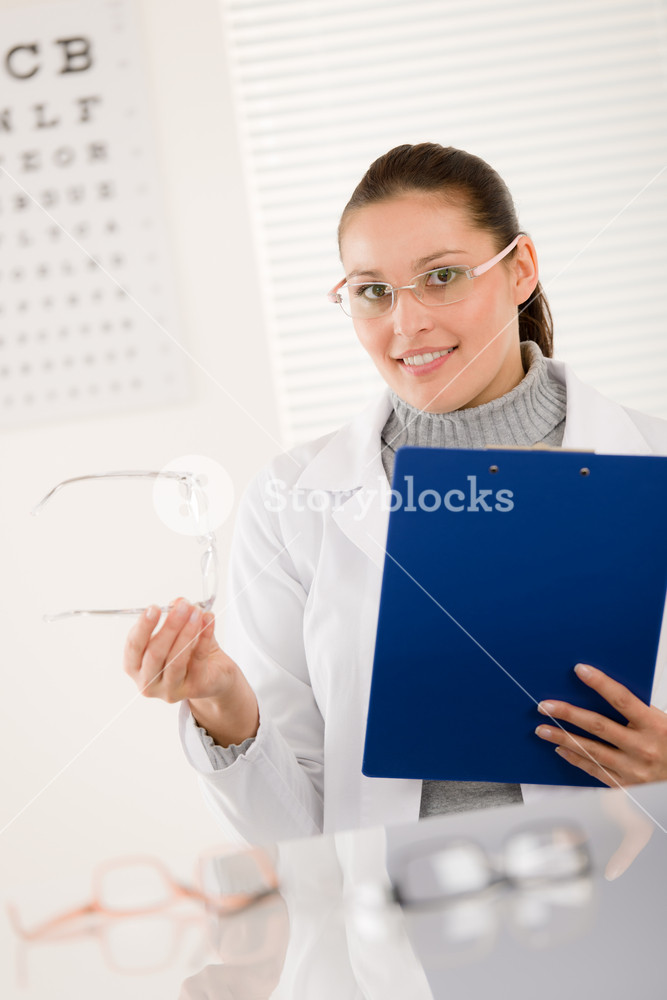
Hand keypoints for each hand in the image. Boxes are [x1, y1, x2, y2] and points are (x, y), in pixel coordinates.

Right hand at [123, 598, 258, 744]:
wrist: (214, 674)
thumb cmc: (188, 653)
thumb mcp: (178, 632)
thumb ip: (175, 617)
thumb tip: (177, 603)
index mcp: (136, 667)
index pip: (133, 646)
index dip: (143, 626)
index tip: (154, 608)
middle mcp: (148, 682)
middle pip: (154, 653)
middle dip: (169, 626)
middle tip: (183, 605)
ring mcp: (170, 690)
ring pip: (176, 659)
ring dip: (187, 632)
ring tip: (197, 611)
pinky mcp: (193, 689)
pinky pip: (198, 660)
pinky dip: (204, 637)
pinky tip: (208, 621)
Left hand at [534, 663, 666, 786]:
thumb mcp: (663, 723)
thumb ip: (638, 711)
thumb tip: (603, 692)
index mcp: (655, 727)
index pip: (623, 699)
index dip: (601, 683)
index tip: (580, 670)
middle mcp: (643, 748)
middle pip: (599, 726)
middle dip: (568, 714)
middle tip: (546, 706)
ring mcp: (634, 770)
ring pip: (591, 750)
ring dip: (563, 738)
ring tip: (543, 729)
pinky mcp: (627, 786)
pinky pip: (595, 771)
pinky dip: (576, 759)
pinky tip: (561, 749)